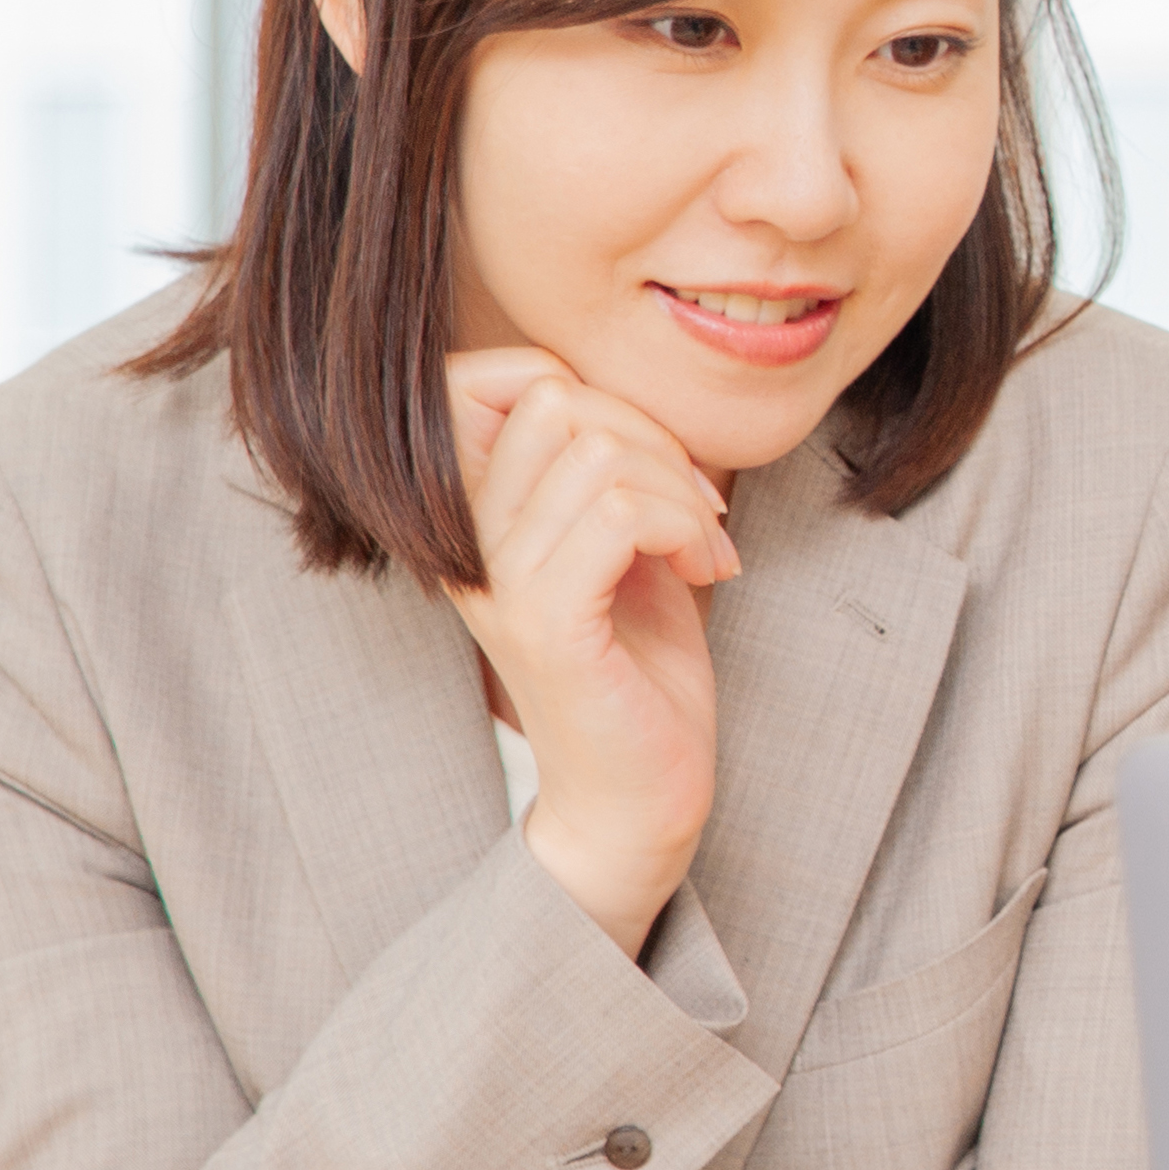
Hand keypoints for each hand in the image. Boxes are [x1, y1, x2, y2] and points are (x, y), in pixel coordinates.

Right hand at [444, 347, 735, 951]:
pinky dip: (683, 527)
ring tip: (705, 548)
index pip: (480, 375)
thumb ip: (602, 459)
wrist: (637, 795)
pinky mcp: (545, 623)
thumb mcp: (619, 536)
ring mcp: (497, 580)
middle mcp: (462, 540)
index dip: (575, 383)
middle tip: (698, 512)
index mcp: (468, 511)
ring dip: (681, 492)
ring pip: (596, 450)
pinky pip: (616, 511)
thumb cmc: (638, 665)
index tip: (645, 455)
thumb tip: (613, 380)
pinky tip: (706, 570)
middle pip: (554, 400)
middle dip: (654, 437)